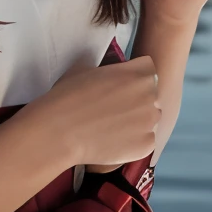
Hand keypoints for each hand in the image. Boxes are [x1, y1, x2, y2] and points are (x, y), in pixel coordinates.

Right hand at [22, 55, 160, 174]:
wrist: (59, 131)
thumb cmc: (68, 96)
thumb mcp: (85, 67)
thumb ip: (106, 67)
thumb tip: (107, 70)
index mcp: (140, 72)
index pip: (147, 69)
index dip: (132, 75)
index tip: (118, 84)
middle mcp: (151, 95)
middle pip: (150, 95)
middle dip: (136, 99)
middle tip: (111, 107)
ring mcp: (150, 121)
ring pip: (149, 118)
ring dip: (136, 120)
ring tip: (110, 124)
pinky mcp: (146, 144)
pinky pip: (145, 140)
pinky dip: (132, 140)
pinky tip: (110, 139)